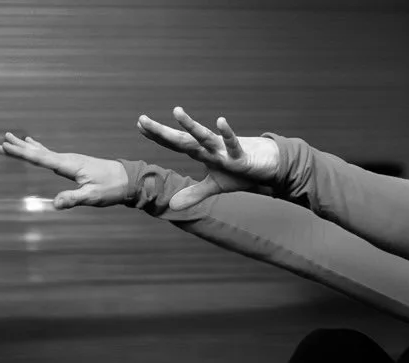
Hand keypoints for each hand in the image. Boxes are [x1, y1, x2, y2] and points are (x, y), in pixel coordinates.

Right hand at [0, 133, 127, 209]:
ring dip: (25, 146)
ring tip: (9, 139)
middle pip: (37, 152)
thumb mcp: (92, 197)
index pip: (40, 158)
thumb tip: (55, 204)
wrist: (129, 180)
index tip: (4, 145)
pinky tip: (34, 144)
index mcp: (69, 165)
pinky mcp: (74, 163)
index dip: (21, 153)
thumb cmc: (112, 188)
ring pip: (42, 151)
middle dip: (17, 148)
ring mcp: (70, 160)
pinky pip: (50, 154)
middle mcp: (67, 159)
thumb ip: (73, 199)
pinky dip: (38, 149)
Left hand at [136, 107, 279, 209]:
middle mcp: (210, 149)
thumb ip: (193, 194)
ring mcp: (224, 151)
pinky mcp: (241, 156)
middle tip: (142, 119)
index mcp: (202, 153)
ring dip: (191, 126)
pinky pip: (233, 144)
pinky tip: (220, 121)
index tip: (140, 125)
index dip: (158, 137)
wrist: (268, 166)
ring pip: (204, 137)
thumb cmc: (241, 172)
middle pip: (182, 140)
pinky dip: (227, 134)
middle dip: (162, 132)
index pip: (176, 144)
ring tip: (176, 111)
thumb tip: (172, 206)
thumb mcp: (214, 186)